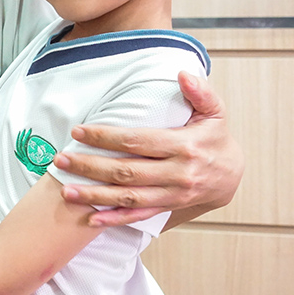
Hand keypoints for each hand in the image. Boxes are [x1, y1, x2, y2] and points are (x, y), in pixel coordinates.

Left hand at [52, 72, 243, 226]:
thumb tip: (182, 74)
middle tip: (61, 160)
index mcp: (185, 146)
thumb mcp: (215, 111)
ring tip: (66, 191)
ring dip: (95, 196)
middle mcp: (177, 174)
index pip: (137, 141)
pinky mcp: (168, 207)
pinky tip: (91, 220)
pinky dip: (114, 219)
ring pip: (128, 198)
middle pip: (126, 172)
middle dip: (90, 167)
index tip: (79, 132)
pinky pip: (138, 216)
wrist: (232, 174)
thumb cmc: (216, 137)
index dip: (105, 137)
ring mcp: (172, 194)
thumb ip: (200, 92)